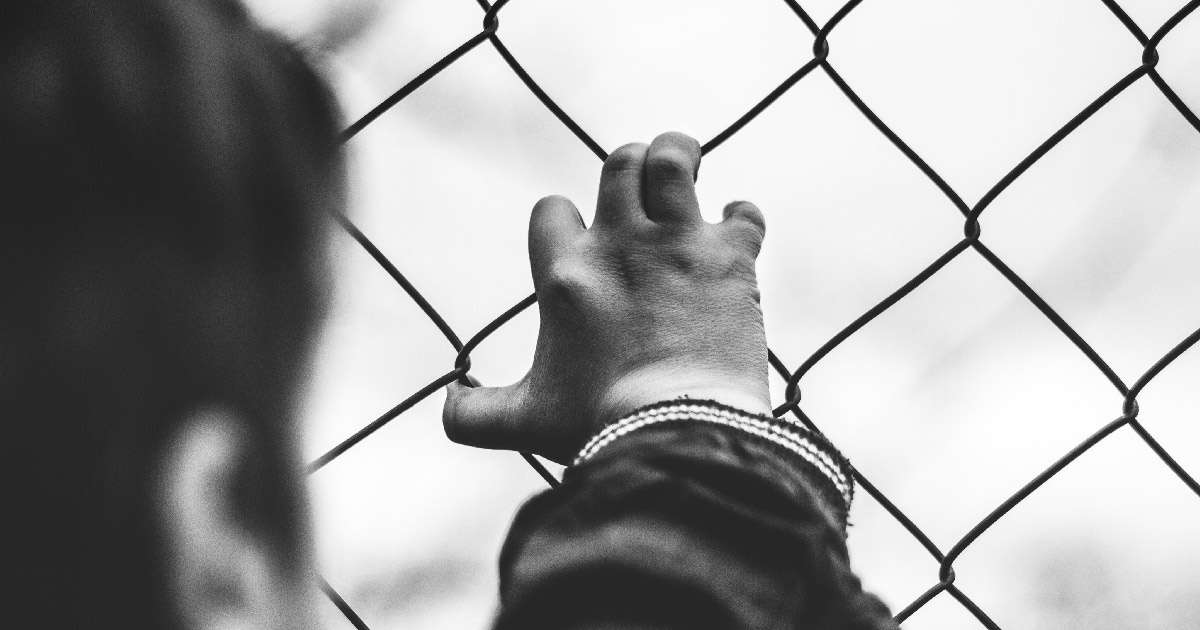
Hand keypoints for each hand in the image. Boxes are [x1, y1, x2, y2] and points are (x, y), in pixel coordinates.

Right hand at [443, 132, 769, 463]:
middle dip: (632, 163)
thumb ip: (475, 415)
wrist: (677, 431)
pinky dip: (742, 216)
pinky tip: (739, 229)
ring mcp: (677, 244)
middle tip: (645, 183)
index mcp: (564, 274)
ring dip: (680, 155)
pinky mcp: (730, 259)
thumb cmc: (597, 426)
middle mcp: (619, 244)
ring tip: (688, 164)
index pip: (551, 210)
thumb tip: (446, 404)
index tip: (584, 240)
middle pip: (619, 162)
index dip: (565, 219)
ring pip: (674, 159)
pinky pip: (743, 213)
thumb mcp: (525, 421)